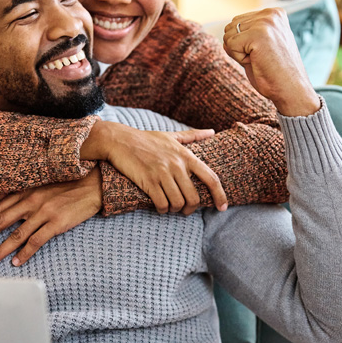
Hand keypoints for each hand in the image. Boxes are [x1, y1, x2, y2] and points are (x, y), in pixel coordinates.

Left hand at [0, 168, 100, 266]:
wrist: (92, 184)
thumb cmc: (67, 184)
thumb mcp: (41, 183)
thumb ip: (22, 191)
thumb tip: (2, 197)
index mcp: (25, 191)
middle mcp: (30, 201)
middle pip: (1, 222)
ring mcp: (43, 213)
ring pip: (15, 235)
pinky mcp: (56, 223)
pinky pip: (36, 241)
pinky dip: (24, 253)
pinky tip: (15, 262)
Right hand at [87, 121, 225, 214]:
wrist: (119, 140)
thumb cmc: (145, 139)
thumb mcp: (171, 135)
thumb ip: (192, 136)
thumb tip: (212, 131)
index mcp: (185, 155)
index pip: (211, 178)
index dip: (220, 195)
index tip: (222, 207)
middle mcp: (176, 165)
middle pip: (194, 197)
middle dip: (190, 208)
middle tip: (185, 211)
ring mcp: (162, 173)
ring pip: (178, 202)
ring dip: (175, 210)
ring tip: (171, 208)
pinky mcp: (148, 180)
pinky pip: (161, 203)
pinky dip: (163, 209)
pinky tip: (160, 207)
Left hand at [223, 8, 319, 116]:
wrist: (291, 90)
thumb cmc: (274, 71)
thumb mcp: (260, 46)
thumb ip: (245, 34)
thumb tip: (225, 31)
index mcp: (274, 13)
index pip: (237, 22)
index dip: (244, 43)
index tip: (263, 52)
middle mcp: (271, 14)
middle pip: (230, 27)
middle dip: (239, 46)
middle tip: (261, 57)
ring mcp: (266, 22)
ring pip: (228, 36)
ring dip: (239, 52)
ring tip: (260, 59)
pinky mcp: (259, 34)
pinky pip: (230, 45)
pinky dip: (238, 58)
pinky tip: (257, 62)